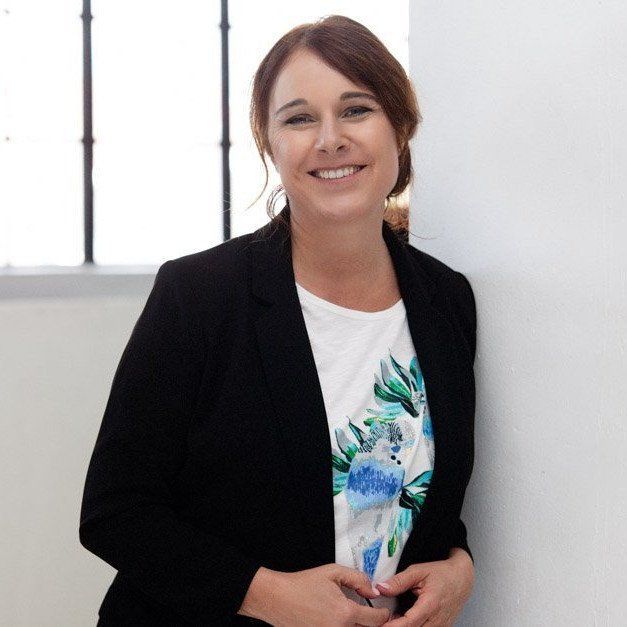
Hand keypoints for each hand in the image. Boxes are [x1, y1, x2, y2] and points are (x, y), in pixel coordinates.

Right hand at [238, 563, 390, 625]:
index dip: (385, 614)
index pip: (377, 620)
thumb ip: (358, 579)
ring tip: (363, 621)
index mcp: (345, 613)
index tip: (385, 610)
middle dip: (377, 625)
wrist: (277, 598)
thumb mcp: (333, 572)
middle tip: (377, 617)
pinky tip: (347, 624)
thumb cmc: (303, 584)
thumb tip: (373, 591)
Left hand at [375, 549, 474, 625]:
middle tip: (381, 620)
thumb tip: (380, 588)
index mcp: (430, 605)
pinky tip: (402, 620)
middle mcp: (437, 620)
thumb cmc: (441, 573)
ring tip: (391, 619)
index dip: (393, 626)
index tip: (379, 625)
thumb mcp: (418, 571)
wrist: (462, 578)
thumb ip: (399, 581)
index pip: (409, 623)